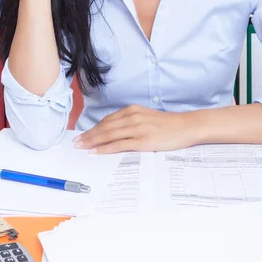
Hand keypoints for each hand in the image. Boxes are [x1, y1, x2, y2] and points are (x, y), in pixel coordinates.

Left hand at [72, 105, 197, 153]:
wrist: (185, 126)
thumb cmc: (168, 124)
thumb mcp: (147, 117)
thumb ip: (132, 121)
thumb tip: (116, 130)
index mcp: (133, 110)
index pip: (108, 120)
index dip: (94, 128)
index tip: (83, 134)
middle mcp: (132, 117)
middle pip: (105, 127)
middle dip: (89, 135)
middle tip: (76, 143)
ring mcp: (137, 128)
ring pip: (109, 135)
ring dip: (93, 141)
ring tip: (82, 147)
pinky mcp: (142, 140)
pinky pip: (119, 144)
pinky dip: (105, 148)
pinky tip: (96, 151)